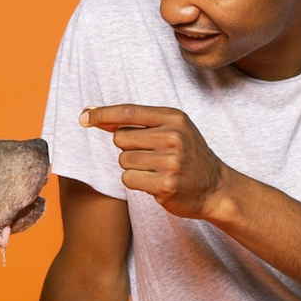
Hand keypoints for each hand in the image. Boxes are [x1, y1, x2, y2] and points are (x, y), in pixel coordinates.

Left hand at [80, 105, 234, 220]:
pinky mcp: (166, 184)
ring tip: (155, 170)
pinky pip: (129, 179)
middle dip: (127, 149)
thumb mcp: (172, 130)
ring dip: (132, 168)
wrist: (217, 188)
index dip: (103, 114)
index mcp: (174, 118)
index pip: (129, 112)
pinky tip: (155, 182)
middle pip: (121, 138)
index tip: (84, 117)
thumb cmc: (189, 156)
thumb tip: (93, 115)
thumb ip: (138, 123)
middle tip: (149, 156)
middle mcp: (173, 136)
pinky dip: (136, 182)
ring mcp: (171, 161)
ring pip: (123, 161)